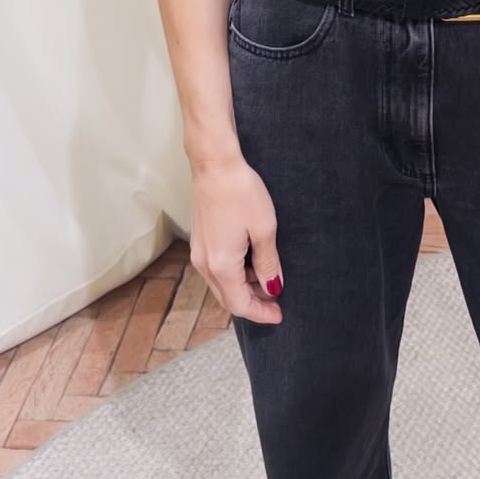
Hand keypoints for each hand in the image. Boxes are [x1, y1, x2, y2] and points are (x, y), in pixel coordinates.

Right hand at [189, 153, 283, 325]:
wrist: (215, 164)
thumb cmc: (240, 192)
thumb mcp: (264, 229)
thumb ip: (268, 263)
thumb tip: (272, 287)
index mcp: (220, 266)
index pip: (240, 304)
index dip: (261, 313)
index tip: (280, 314)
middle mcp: (204, 263)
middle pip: (228, 298)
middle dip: (253, 303)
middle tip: (277, 301)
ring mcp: (199, 251)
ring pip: (221, 284)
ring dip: (243, 287)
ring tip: (268, 279)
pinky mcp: (200, 240)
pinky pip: (216, 268)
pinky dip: (234, 273)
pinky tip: (251, 262)